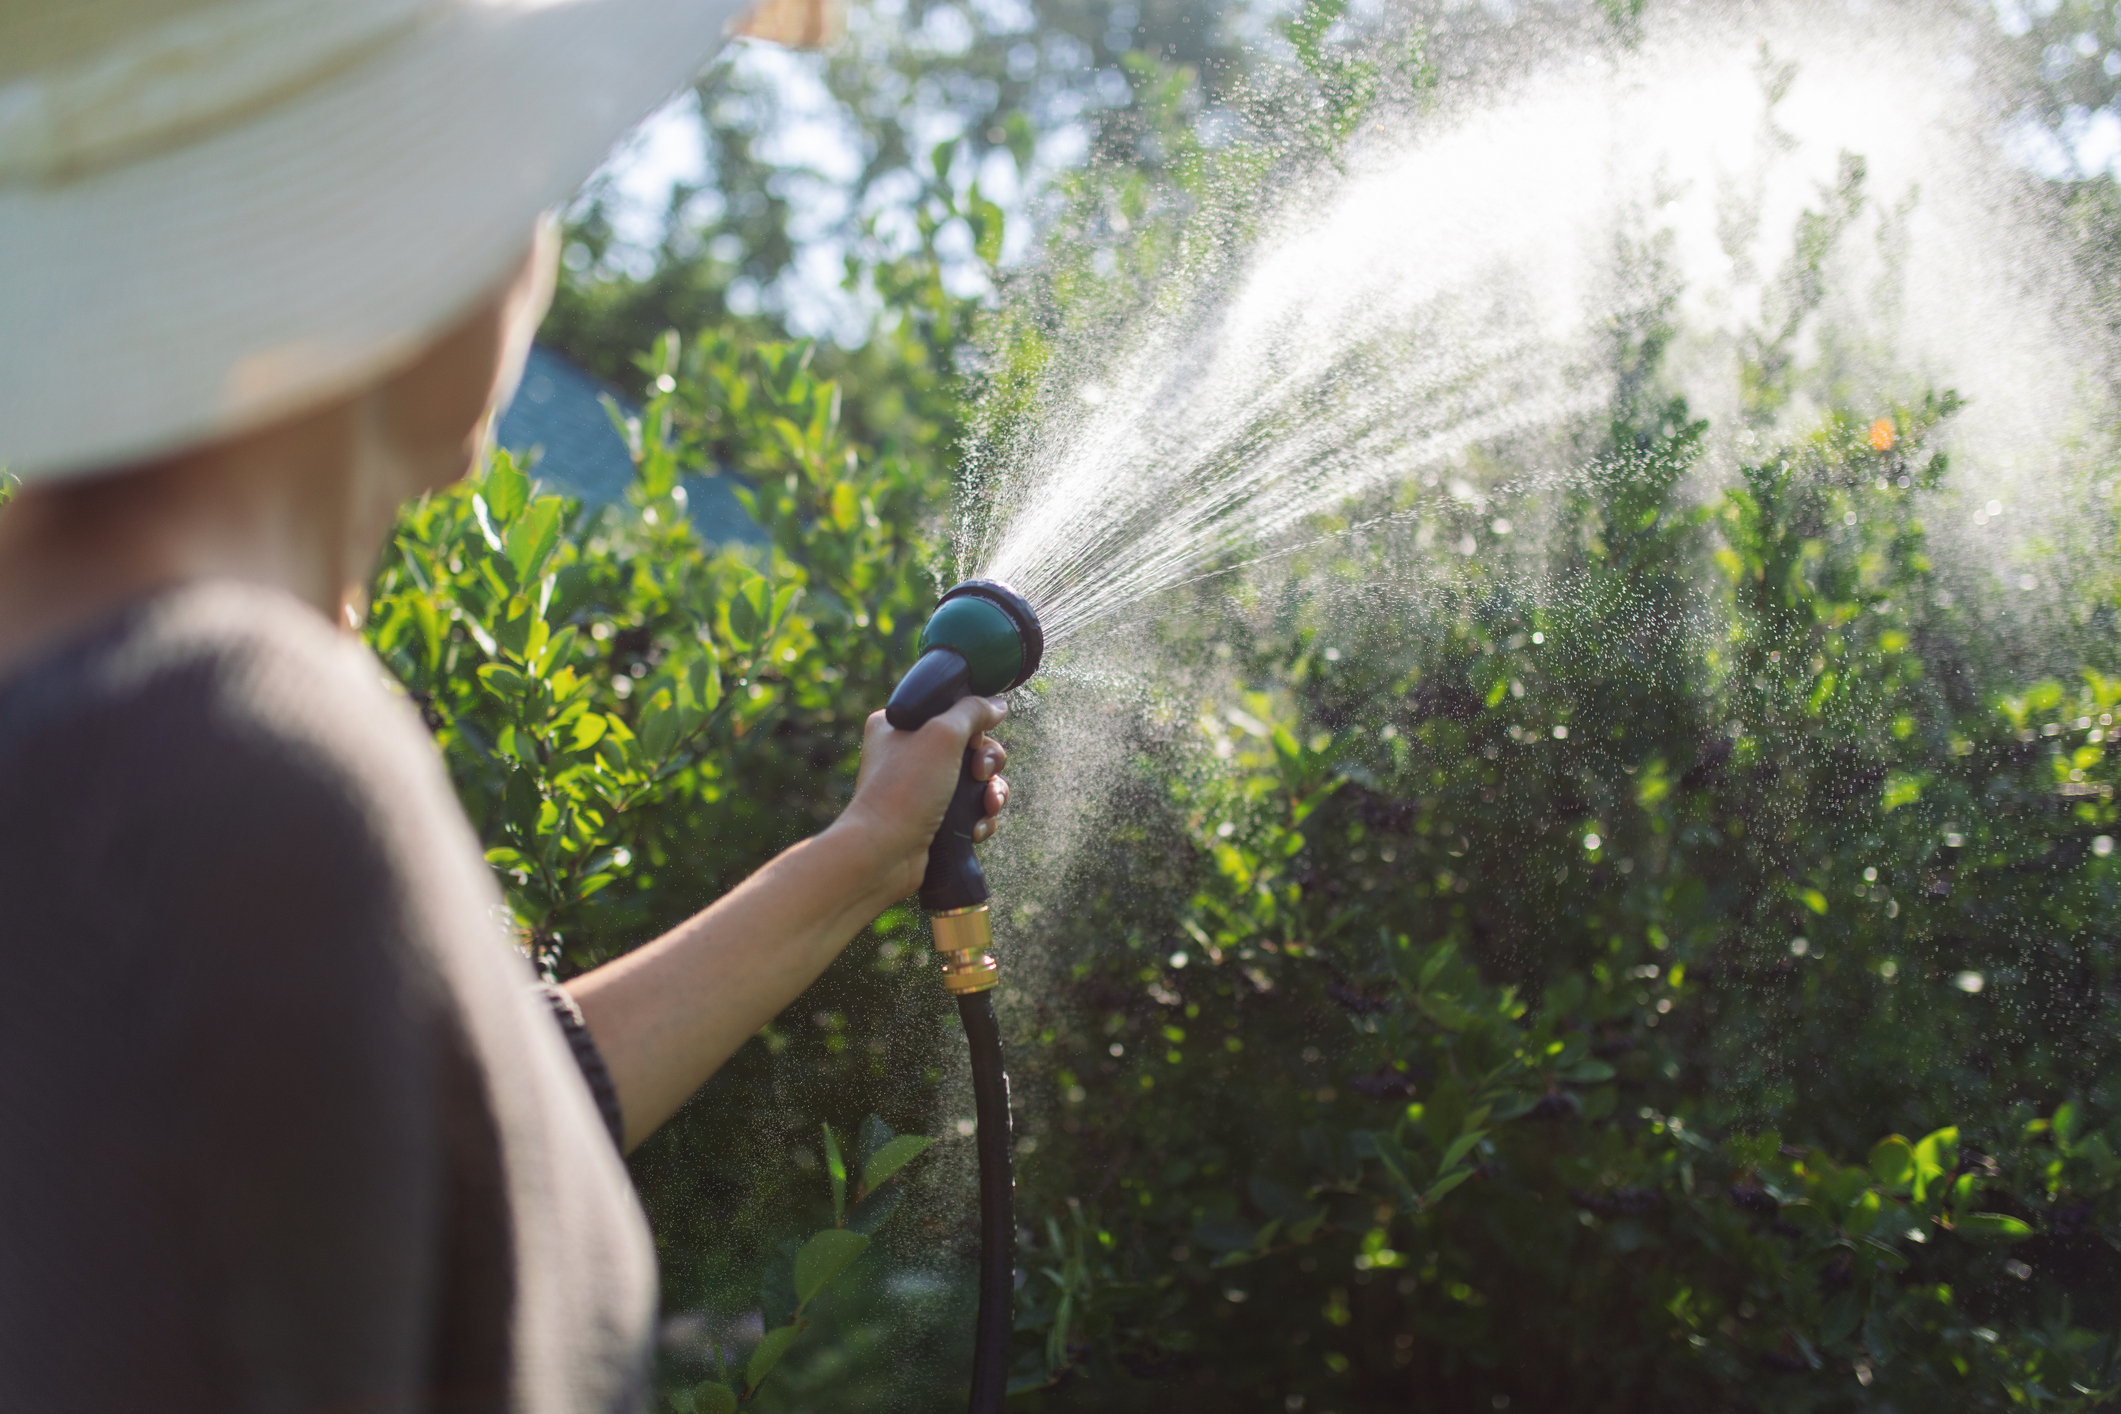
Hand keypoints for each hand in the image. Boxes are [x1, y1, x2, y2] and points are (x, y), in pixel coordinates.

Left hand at [833, 696, 1009, 900]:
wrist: (884, 855)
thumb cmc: (904, 791)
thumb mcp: (942, 736)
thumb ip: (973, 712)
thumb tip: (998, 705)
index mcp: (899, 724)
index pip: (950, 710)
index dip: (973, 725)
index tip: (975, 741)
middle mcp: (908, 753)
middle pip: (971, 746)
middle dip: (988, 763)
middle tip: (981, 774)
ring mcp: (921, 788)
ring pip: (976, 781)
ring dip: (991, 794)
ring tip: (988, 807)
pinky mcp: (933, 818)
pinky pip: (971, 810)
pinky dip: (980, 818)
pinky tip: (974, 830)